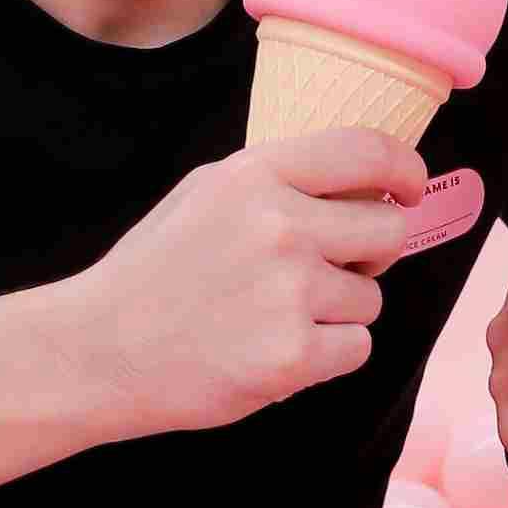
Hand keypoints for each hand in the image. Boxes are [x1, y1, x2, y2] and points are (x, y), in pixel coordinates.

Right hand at [68, 133, 433, 435]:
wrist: (98, 351)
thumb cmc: (155, 273)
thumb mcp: (205, 194)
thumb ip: (279, 181)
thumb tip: (365, 180)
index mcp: (256, 175)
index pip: (368, 151)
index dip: (404, 170)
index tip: (408, 189)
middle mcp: (279, 226)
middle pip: (388, 229)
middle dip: (372, 253)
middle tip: (330, 270)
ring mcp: (289, 293)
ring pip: (372, 297)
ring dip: (339, 312)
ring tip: (275, 317)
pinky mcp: (292, 356)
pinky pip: (357, 348)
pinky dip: (327, 356)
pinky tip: (275, 350)